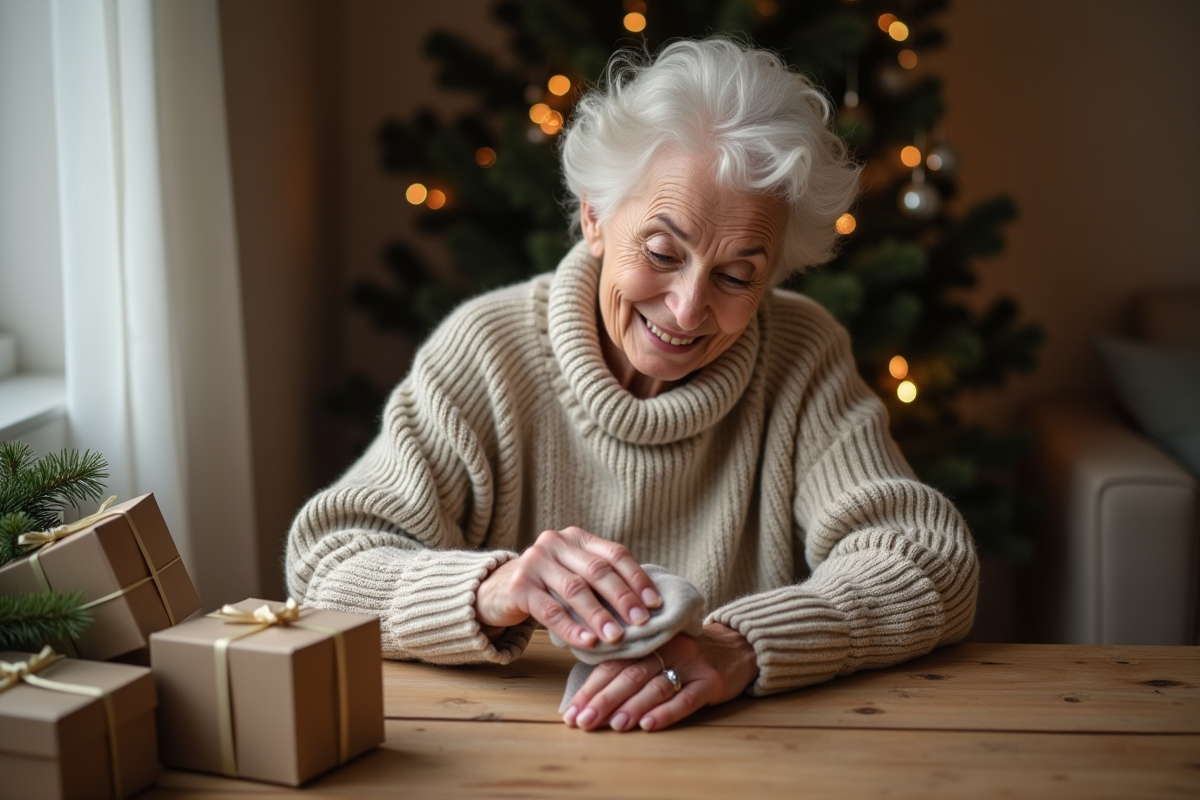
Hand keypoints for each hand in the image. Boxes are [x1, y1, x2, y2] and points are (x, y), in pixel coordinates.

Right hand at [475, 526, 661, 647]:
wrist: (496, 590)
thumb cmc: (548, 587)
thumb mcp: (575, 575)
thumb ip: (602, 582)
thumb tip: (647, 607)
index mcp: (577, 537)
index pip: (615, 554)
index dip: (637, 579)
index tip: (655, 604)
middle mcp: (556, 543)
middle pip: (598, 571)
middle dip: (623, 598)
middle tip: (642, 623)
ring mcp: (535, 562)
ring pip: (575, 590)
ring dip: (599, 616)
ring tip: (617, 638)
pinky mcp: (518, 586)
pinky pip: (550, 610)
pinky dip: (572, 627)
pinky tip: (587, 643)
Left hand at [562, 623, 758, 731]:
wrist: (738, 646)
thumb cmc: (686, 654)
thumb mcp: (657, 651)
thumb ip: (627, 665)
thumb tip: (587, 698)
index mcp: (647, 640)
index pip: (612, 664)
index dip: (589, 688)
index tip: (571, 711)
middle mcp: (666, 648)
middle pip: (629, 674)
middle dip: (603, 699)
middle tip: (583, 721)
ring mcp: (690, 662)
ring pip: (655, 686)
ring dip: (632, 706)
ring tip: (614, 724)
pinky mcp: (711, 680)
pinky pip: (686, 698)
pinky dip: (666, 712)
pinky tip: (649, 725)